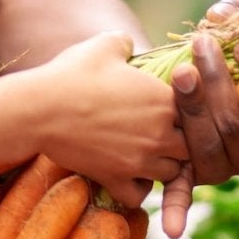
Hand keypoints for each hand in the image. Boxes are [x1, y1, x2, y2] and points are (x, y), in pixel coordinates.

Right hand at [32, 32, 188, 208]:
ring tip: (146, 152)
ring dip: (162, 164)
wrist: (40, 109)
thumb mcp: (104, 45)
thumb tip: (129, 44)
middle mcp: (159, 133)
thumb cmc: (72, 73)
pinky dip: (138, 188)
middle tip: (161, 131)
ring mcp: (139, 160)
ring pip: (171, 172)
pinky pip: (141, 195)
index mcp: (165, 98)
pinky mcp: (116, 179)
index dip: (187, 110)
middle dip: (180, 140)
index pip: (198, 111)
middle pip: (191, 146)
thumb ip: (127, 43)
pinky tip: (128, 173)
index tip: (169, 106)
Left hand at [159, 0, 238, 238]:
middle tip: (201, 47)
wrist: (191, 68)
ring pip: (210, 148)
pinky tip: (173, 231)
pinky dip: (179, 210)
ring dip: (194, 112)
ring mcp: (225, 163)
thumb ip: (236, 11)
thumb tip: (219, 15)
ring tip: (180, 75)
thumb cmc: (225, 43)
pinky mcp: (192, 171)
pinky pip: (185, 193)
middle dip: (220, 85)